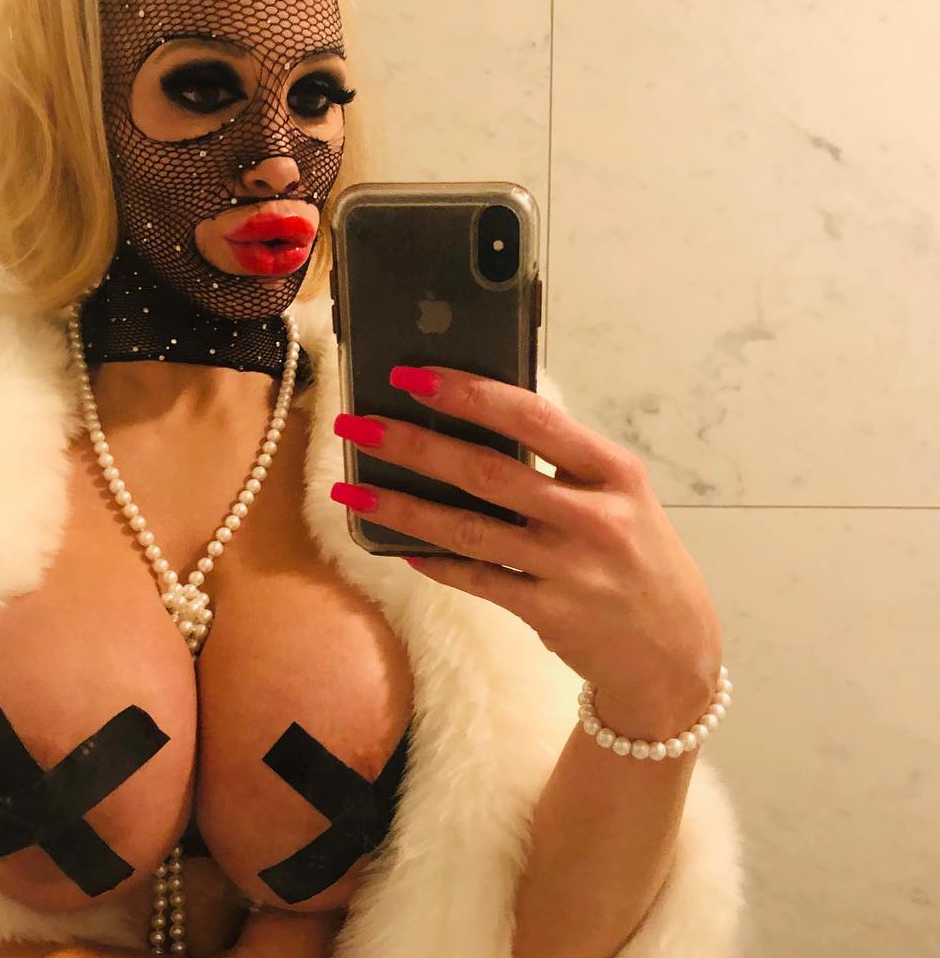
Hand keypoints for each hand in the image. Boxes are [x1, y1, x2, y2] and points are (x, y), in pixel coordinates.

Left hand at [331, 365, 723, 737]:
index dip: (470, 394)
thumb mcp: (622, 496)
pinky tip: (398, 546)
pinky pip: (476, 580)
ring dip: (404, 508)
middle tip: (358, 426)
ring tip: (352, 490)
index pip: (534, 418)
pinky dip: (434, 561)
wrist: (676, 652)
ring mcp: (569, 569)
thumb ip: (563, 463)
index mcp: (613, 471)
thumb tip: (476, 420)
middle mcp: (593, 516)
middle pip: (488, 472)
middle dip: (415, 446)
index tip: (415, 375)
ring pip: (469, 531)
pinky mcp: (548, 614)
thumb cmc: (641, 558)